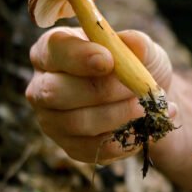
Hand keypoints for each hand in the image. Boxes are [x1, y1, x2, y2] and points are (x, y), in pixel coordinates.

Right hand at [25, 27, 172, 164]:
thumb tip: (131, 43)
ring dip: (120, 115)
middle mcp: (43, 86)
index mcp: (53, 50)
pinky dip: (127, 138)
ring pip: (79, 122)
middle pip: (55, 91)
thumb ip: (138, 44)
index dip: (78, 56)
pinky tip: (148, 126)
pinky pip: (96, 148)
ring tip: (148, 107)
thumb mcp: (143, 50)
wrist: (147, 102)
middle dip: (102, 90)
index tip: (108, 60)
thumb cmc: (137, 66)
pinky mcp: (71, 147)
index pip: (54, 50)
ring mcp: (53, 121)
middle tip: (138, 88)